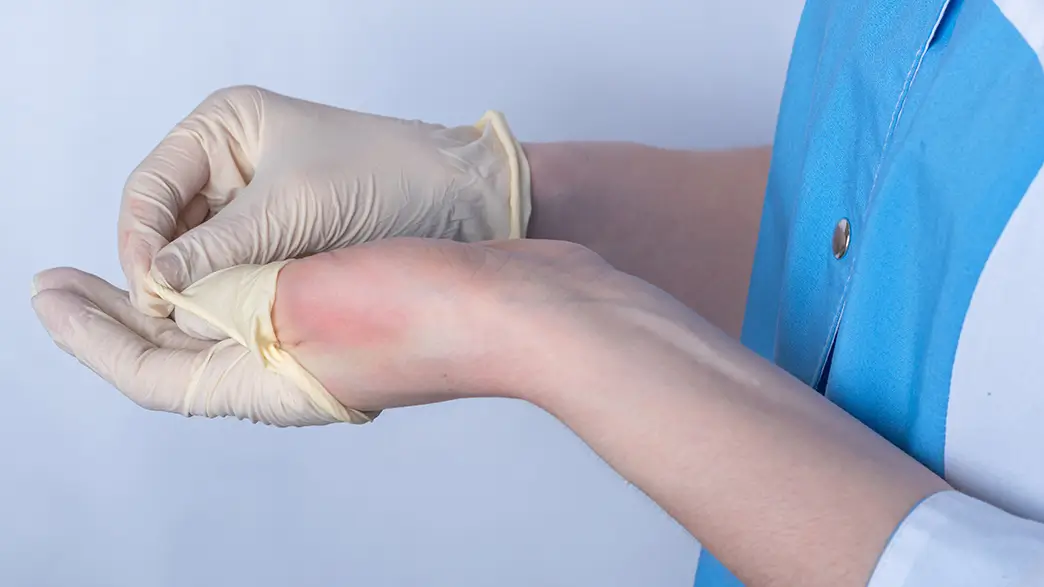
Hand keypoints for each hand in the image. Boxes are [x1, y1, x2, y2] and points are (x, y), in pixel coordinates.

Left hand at [32, 238, 617, 425]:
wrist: (515, 300)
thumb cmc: (419, 308)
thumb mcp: (295, 297)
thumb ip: (221, 297)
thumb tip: (167, 289)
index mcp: (266, 385)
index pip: (150, 372)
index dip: (90, 335)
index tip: (48, 292)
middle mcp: (289, 376)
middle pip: (181, 357)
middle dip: (118, 319)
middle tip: (66, 284)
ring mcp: (323, 348)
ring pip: (224, 329)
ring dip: (171, 299)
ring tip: (132, 267)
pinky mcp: (352, 313)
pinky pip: (266, 301)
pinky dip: (227, 278)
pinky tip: (218, 256)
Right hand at [118, 85, 530, 328]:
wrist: (464, 200)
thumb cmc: (389, 174)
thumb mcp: (296, 205)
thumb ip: (223, 246)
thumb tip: (156, 287)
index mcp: (222, 129)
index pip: (149, 192)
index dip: (140, 246)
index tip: (151, 295)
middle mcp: (230, 167)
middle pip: (167, 233)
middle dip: (167, 278)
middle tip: (171, 326)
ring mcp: (254, 210)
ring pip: (199, 264)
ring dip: (199, 297)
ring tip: (203, 334)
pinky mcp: (280, 247)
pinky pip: (236, 280)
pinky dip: (231, 305)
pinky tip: (233, 330)